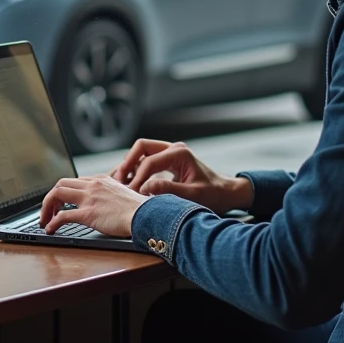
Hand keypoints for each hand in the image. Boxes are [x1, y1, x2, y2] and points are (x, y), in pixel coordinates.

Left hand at [40, 176, 148, 236]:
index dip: (63, 192)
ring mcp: (89, 198)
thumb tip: (109, 204)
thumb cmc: (141, 209)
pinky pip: (62, 216)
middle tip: (48, 211)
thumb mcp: (124, 194)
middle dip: (50, 198)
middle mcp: (92, 185)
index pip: (74, 181)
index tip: (60, 202)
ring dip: (46, 207)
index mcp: (101, 180)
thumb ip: (112, 194)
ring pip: (56, 194)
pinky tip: (50, 229)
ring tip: (45, 220)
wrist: (147, 214)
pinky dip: (52, 222)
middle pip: (61, 184)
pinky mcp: (88, 213)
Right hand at [108, 139, 252, 213]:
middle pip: (141, 147)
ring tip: (119, 182)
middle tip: (117, 180)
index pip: (150, 161)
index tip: (131, 193)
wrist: (225, 193)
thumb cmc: (213, 194)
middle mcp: (173, 149)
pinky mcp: (167, 161)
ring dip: (129, 165)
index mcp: (179, 153)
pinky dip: (136, 170)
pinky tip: (129, 183)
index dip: (138, 178)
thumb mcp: (192, 195)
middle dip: (127, 162)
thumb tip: (144, 188)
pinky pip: (146, 160)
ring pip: (141, 152)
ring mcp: (169, 153)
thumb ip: (168, 190)